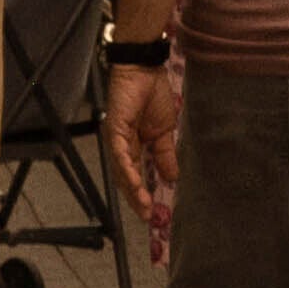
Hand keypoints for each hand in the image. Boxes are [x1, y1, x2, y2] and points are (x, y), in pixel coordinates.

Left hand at [109, 56, 179, 230]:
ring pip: (123, 170)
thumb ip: (166, 154)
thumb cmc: (153, 96)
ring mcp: (117, 139)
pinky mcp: (115, 129)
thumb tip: (173, 177)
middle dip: (137, 198)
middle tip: (148, 215)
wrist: (145, 72)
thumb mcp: (165, 131)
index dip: (144, 193)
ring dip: (133, 188)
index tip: (154, 211)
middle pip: (127, 178)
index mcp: (134, 146)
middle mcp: (122, 146)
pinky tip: (135, 182)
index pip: (137, 175)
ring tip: (144, 204)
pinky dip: (127, 169)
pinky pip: (120, 154)